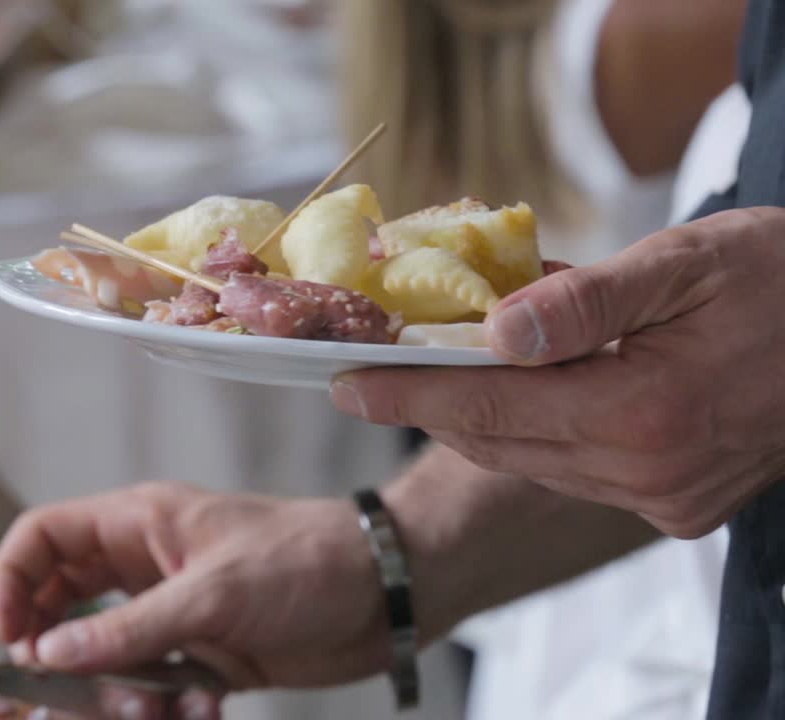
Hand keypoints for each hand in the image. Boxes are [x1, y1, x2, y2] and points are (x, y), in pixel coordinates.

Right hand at [0, 483, 403, 717]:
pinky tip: (205, 705)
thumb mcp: (213, 594)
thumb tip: (49, 653)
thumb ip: (128, 627)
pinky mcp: (203, 656)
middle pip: (62, 603)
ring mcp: (173, 612)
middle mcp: (147, 566)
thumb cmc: (306, 561)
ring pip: (107, 655)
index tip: (11, 637)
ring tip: (155, 703)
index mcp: (140, 525)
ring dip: (120, 688)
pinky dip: (167, 705)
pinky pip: (156, 686)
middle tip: (68, 687)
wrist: (386, 592)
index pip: (45, 537)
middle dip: (59, 649)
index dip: (12, 580)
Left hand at [330, 207, 784, 537]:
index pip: (489, 407)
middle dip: (430, 406)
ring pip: (533, 461)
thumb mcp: (690, 260)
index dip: (407, 394)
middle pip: (500, 442)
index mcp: (646, 412)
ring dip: (483, 419)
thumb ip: (587, 300)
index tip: (344, 381)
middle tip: (373, 369)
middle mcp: (650, 473)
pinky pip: (574, 471)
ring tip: (438, 372)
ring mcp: (666, 498)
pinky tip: (523, 392)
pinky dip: (536, 433)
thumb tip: (494, 329)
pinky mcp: (679, 506)